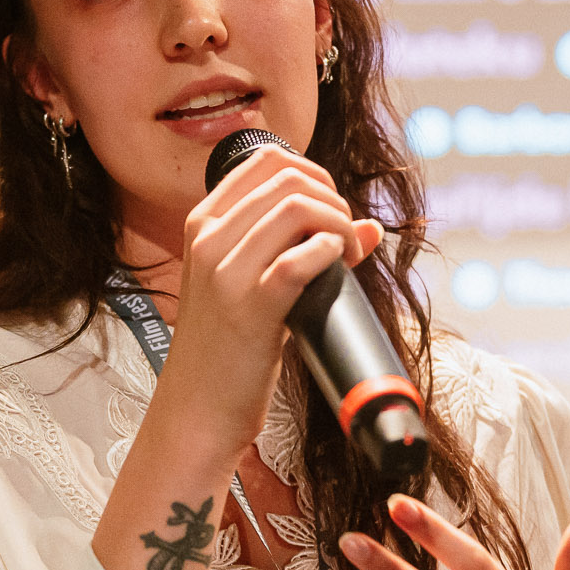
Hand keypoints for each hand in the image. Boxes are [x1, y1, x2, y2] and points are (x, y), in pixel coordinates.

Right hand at [158, 144, 382, 461]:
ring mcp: (225, 272)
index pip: (265, 159)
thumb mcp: (249, 286)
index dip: (314, 175)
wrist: (197, 410)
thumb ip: (299, 247)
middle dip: (334, 200)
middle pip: (288, 177)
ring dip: (339, 226)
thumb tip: (372, 227)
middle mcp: (208, 239)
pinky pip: (301, 258)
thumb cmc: (227, 349)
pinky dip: (330, 254)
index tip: (330, 212)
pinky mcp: (250, 308)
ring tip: (347, 257)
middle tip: (346, 240)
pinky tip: (335, 270)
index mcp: (203, 224)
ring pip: (298, 208)